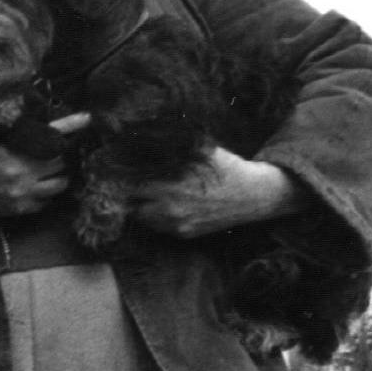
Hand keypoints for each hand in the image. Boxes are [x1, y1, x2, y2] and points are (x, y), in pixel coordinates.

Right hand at [0, 112, 91, 218]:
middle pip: (59, 159)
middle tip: (55, 152)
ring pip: (59, 183)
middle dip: (59, 155)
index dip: (70, 125)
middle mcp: (21, 170)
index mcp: (12, 148)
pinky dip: (46, 195)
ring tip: (50, 172)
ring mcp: (23, 191)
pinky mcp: (21, 208)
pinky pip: (47, 202)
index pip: (48, 133)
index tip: (87, 118)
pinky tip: (37, 189)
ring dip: (58, 176)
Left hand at [130, 146, 306, 237]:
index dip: (120, 177)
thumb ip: (170, 148)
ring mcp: (175, 225)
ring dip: (140, 206)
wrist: (254, 195)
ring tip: (146, 193)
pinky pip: (158, 227)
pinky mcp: (183, 234)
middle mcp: (169, 209)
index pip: (128, 185)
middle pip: (130, 204)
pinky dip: (155, 217)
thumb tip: (141, 136)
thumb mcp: (199, 150)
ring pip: (141, 218)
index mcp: (170, 186)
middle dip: (127, 193)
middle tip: (128, 183)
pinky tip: (163, 204)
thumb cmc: (225, 167)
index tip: (116, 171)